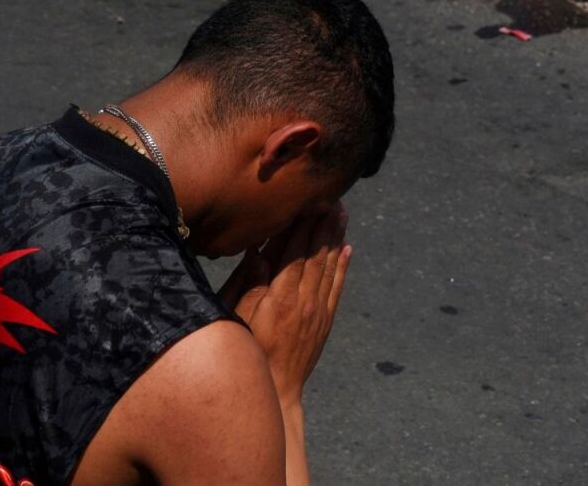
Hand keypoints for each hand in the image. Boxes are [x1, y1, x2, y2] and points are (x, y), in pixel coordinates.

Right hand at [226, 206, 350, 408]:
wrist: (278, 391)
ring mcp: (318, 311)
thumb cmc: (249, 353)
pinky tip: (347, 249)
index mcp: (281, 296)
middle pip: (316, 253)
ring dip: (336, 237)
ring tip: (342, 213)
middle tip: (332, 196)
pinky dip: (343, 266)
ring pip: (330, 266)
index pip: (294, 251)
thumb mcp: (240, 317)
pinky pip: (337, 288)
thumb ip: (251, 283)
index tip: (309, 200)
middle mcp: (304, 300)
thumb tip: (258, 250)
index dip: (302, 224)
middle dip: (323, 223)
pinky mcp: (325, 322)